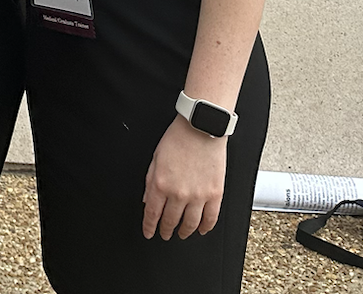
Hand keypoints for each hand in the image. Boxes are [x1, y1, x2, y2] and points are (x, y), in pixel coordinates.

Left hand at [141, 116, 226, 239]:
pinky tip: (201, 230)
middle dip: (166, 230)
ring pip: (190, 224)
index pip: (152, 214)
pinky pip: (211, 218)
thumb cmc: (177, 139)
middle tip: (165, 234)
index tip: (148, 232)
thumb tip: (147, 200)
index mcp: (160, 184)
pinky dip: (206, 227)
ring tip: (182, 234)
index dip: (149, 227)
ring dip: (185, 232)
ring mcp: (198, 196)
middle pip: (170, 221)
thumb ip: (150, 182)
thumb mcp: (155, 158)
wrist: (200, 128)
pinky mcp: (215, 194)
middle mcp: (179, 193)